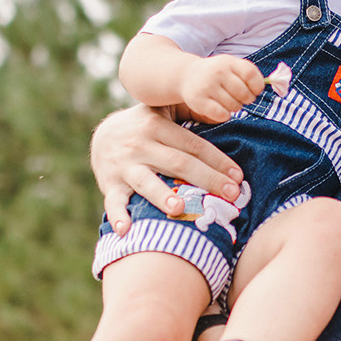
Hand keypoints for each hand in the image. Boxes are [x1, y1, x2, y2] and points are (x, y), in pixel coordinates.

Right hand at [90, 105, 243, 233]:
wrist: (102, 136)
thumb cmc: (145, 126)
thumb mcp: (163, 110)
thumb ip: (189, 110)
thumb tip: (224, 113)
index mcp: (157, 126)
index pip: (193, 145)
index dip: (217, 160)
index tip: (238, 176)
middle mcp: (140, 145)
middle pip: (178, 163)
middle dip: (207, 179)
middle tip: (231, 195)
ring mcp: (125, 166)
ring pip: (147, 181)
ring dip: (162, 195)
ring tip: (179, 207)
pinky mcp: (110, 184)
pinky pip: (114, 202)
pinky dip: (118, 216)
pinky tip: (126, 230)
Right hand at [179, 55, 265, 123]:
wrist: (186, 75)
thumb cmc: (216, 73)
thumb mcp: (230, 66)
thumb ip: (248, 73)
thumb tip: (266, 88)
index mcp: (228, 62)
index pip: (251, 74)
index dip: (257, 86)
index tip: (254, 91)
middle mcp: (218, 72)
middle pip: (244, 94)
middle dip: (246, 100)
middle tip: (239, 99)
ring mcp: (207, 86)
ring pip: (234, 106)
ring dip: (234, 108)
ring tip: (227, 102)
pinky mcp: (198, 100)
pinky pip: (221, 114)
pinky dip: (225, 116)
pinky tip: (220, 111)